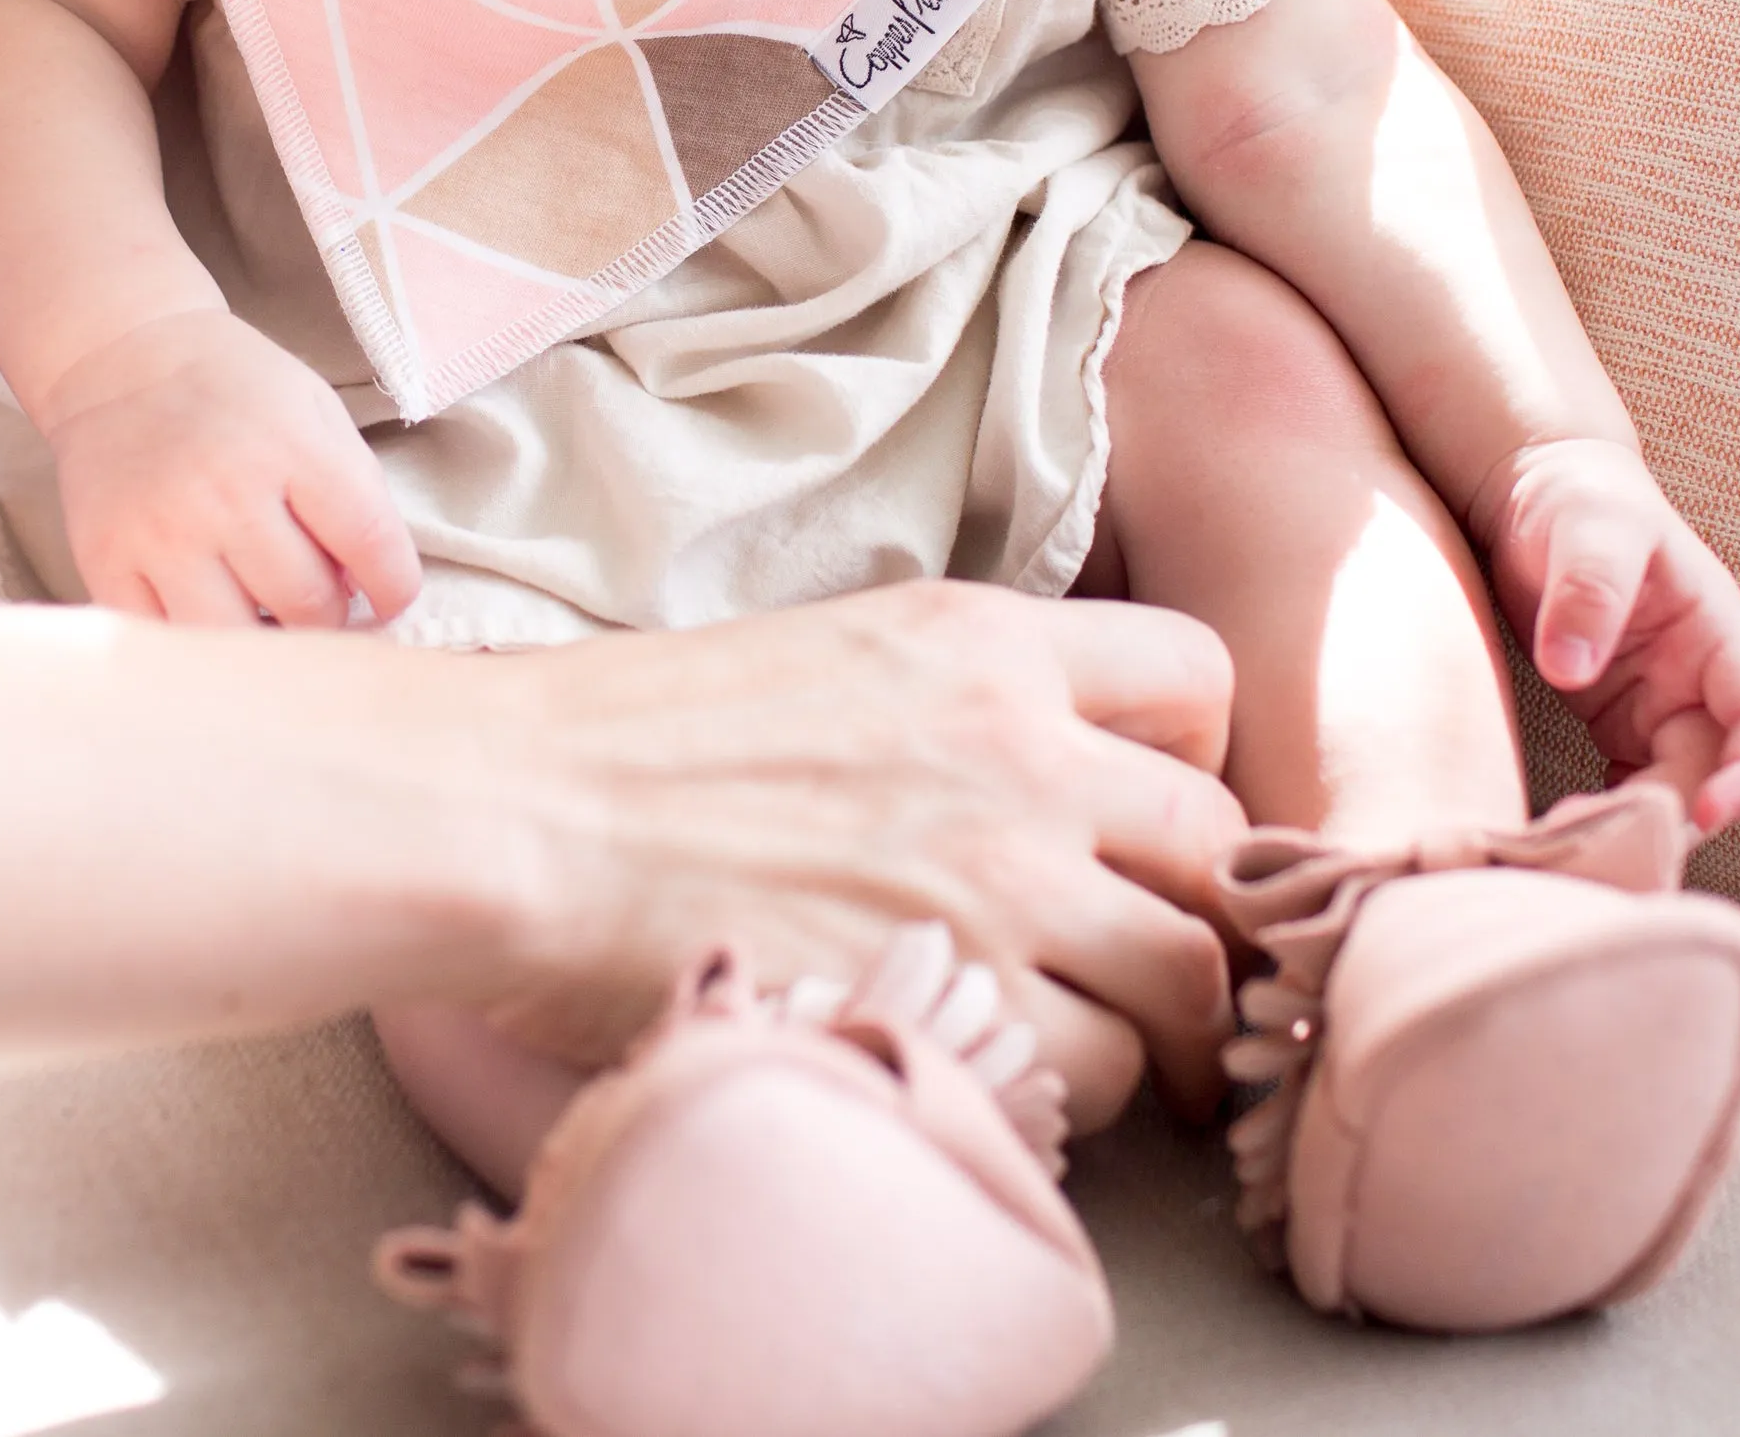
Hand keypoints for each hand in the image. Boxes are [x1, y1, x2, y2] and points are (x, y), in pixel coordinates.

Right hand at [41, 310, 418, 628]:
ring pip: (239, 639)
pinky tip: (210, 609)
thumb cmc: (230, 386)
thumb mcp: (313, 408)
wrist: (119, 359)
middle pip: (307, 603)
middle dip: (328, 614)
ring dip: (266, 637)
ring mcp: (161, 533)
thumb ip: (353, 490)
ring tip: (267, 610)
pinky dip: (197, 640)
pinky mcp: (105, 561)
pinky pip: (167, 639)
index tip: (388, 599)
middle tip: (318, 600)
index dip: (394, 587)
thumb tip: (364, 588)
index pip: (370, 544)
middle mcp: (225, 493)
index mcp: (290, 445)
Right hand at [480, 585, 1252, 1122]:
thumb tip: (1005, 791)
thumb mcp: (822, 657)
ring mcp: (1002, 877)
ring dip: (1153, 1029)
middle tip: (1162, 981)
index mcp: (982, 641)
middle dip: (1201, 918)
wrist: (524, 812)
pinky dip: (1067, 1097)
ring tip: (1106, 1066)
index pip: (1195, 677)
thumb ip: (943, 710)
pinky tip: (998, 1088)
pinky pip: (1093, 1070)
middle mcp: (1020, 748)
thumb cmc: (624, 741)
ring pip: (1183, 972)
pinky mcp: (957, 994)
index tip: (1151, 830)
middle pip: (1216, 841)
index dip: (1194, 761)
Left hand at [1471, 436, 1739, 833]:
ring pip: (1672, 785)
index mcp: (1716, 630)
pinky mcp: (1618, 721)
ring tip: (1574, 843)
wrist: (1538, 493)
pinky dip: (1608, 814)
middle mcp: (1699, 677)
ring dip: (1637, 823)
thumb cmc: (1580, 499)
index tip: (1710, 811)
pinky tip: (1564, 833)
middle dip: (1674, 813)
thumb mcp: (1589, 527)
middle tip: (1606, 841)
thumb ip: (1588, 589)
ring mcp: (1660, 704)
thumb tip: (1569, 669)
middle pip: (1712, 766)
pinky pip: (1628, 783)